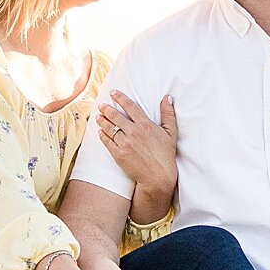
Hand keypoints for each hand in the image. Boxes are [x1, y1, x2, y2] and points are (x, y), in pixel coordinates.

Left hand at [97, 90, 177, 214]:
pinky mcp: (118, 154)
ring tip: (98, 116)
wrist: (158, 176)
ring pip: (109, 128)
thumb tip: (167, 97)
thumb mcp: (171, 132)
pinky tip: (100, 131)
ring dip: (102, 120)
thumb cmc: (166, 155)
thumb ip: (168, 114)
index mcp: (145, 125)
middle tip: (101, 105)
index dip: (120, 98)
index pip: (129, 106)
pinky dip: (102, 135)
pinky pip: (106, 141)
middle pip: (115, 116)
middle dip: (106, 109)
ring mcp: (124, 143)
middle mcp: (133, 132)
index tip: (113, 93)